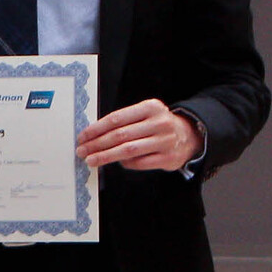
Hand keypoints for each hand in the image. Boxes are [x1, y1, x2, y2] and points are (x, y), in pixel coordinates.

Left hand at [76, 98, 203, 170]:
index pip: (116, 118)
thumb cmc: (158, 124)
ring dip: (106, 156)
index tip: (83, 137)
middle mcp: (159, 123)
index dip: (96, 129)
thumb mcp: (144, 114)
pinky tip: (116, 162)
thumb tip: (93, 135)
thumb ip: (124, 122)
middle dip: (97, 144)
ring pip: (128, 150)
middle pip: (120, 135)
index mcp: (150, 107)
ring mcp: (165, 141)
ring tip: (91, 160)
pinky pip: (139, 163)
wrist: (189, 135)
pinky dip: (125, 163)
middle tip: (82, 151)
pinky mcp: (168, 158)